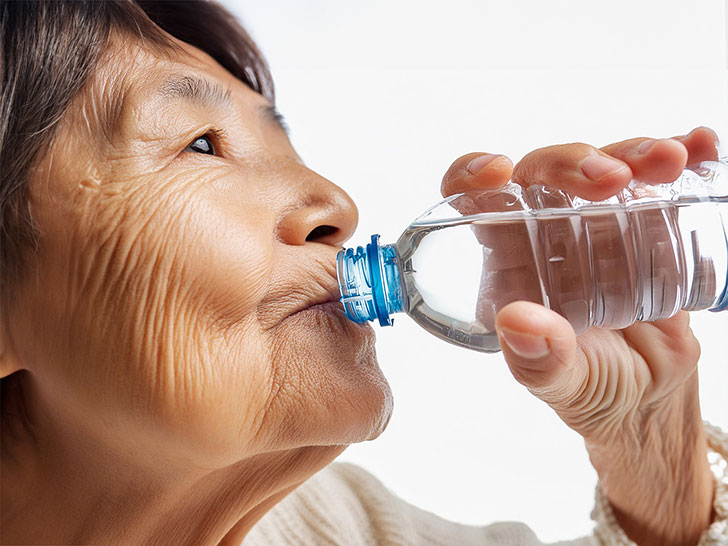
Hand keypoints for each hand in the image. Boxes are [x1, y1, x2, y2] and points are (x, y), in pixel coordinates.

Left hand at [442, 127, 718, 545]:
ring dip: (633, 153)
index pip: (476, 203)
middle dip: (575, 162)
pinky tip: (699, 147)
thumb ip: (539, 361)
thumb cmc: (590, 388)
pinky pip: (662, 184)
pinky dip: (683, 159)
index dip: (475, 174)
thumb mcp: (560, 384)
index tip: (498, 171)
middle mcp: (546, 235)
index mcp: (507, 261)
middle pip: (546, 173)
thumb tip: (515, 320)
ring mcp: (599, 225)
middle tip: (613, 180)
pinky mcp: (650, 226)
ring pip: (605, 167)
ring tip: (670, 161)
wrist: (653, 399)